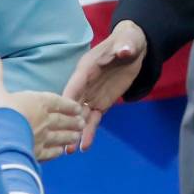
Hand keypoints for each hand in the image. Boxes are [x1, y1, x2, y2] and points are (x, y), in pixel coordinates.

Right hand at [0, 54, 85, 161]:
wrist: (0, 137)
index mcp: (38, 103)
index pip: (57, 101)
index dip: (67, 104)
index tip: (76, 107)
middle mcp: (44, 120)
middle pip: (62, 120)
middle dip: (72, 120)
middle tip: (82, 122)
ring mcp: (42, 138)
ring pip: (60, 136)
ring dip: (69, 136)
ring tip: (76, 136)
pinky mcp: (37, 153)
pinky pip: (50, 153)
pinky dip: (56, 152)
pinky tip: (60, 153)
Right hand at [62, 20, 146, 151]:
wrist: (133, 48)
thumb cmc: (127, 42)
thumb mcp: (128, 42)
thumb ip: (125, 47)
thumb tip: (125, 50)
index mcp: (87, 68)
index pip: (74, 85)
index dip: (67, 99)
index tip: (59, 116)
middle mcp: (85, 84)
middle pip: (73, 104)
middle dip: (68, 122)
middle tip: (62, 141)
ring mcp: (92, 94)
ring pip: (81, 115)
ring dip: (76, 131)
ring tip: (69, 151)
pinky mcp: (102, 103)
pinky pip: (94, 118)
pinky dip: (89, 131)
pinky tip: (85, 146)